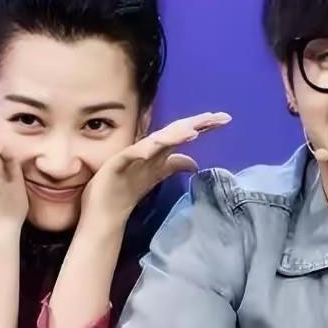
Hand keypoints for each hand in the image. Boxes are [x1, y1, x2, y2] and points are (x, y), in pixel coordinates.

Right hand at [78, 111, 231, 227]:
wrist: (103, 211)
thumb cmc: (126, 188)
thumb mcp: (156, 175)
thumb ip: (173, 165)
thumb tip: (195, 163)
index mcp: (158, 151)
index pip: (183, 133)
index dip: (202, 125)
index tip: (225, 119)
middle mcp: (147, 149)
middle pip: (174, 132)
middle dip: (195, 124)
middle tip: (217, 117)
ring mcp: (132, 156)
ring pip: (156, 142)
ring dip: (173, 136)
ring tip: (192, 132)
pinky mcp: (117, 165)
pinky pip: (130, 156)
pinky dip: (141, 151)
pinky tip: (151, 148)